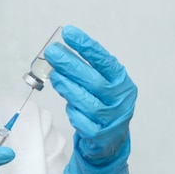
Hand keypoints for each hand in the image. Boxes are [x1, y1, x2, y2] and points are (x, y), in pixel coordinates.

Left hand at [44, 25, 136, 173]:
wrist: (111, 140)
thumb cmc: (102, 103)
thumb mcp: (100, 83)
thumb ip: (85, 69)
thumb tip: (59, 52)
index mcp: (121, 81)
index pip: (104, 61)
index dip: (87, 46)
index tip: (69, 33)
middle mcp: (120, 100)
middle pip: (94, 81)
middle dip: (71, 65)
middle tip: (53, 53)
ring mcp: (112, 120)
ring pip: (88, 103)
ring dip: (68, 87)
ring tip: (54, 76)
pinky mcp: (101, 137)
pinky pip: (83, 123)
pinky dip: (73, 112)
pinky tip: (68, 104)